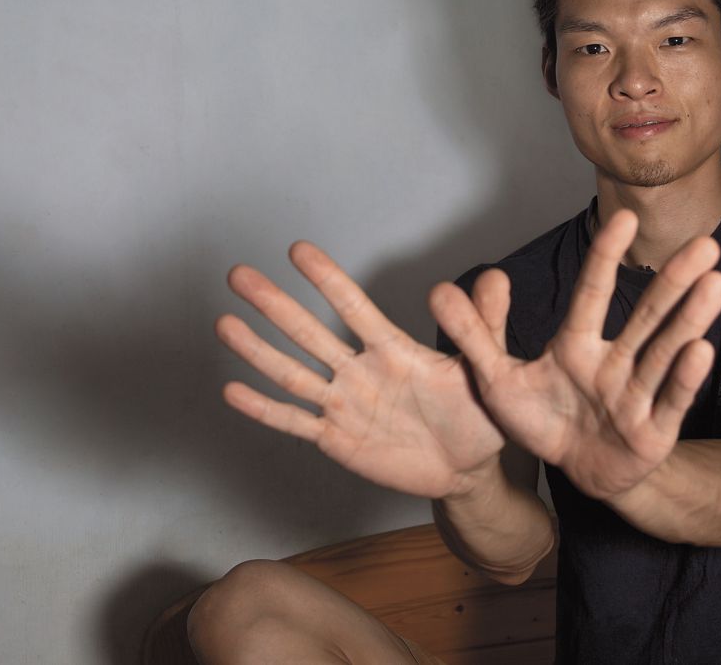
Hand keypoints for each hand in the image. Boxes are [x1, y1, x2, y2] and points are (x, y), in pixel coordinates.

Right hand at [216, 241, 506, 499]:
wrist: (468, 470)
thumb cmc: (477, 414)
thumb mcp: (485, 370)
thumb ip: (482, 326)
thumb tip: (496, 276)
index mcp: (393, 350)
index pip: (355, 307)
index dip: (328, 280)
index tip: (298, 249)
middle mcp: (359, 371)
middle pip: (309, 334)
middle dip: (274, 305)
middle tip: (238, 274)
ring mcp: (344, 404)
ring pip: (292, 374)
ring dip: (257, 350)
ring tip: (224, 323)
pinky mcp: (336, 438)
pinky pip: (295, 422)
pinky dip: (264, 409)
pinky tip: (232, 389)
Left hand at [431, 208, 720, 500]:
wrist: (573, 474)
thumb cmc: (542, 420)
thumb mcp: (497, 381)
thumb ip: (474, 336)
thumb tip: (437, 288)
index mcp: (576, 345)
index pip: (592, 294)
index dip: (605, 258)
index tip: (623, 218)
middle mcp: (613, 362)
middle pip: (645, 316)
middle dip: (673, 282)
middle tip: (706, 244)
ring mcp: (636, 396)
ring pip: (665, 352)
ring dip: (689, 318)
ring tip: (715, 282)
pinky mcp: (651, 433)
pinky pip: (668, 402)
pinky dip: (682, 377)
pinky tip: (699, 347)